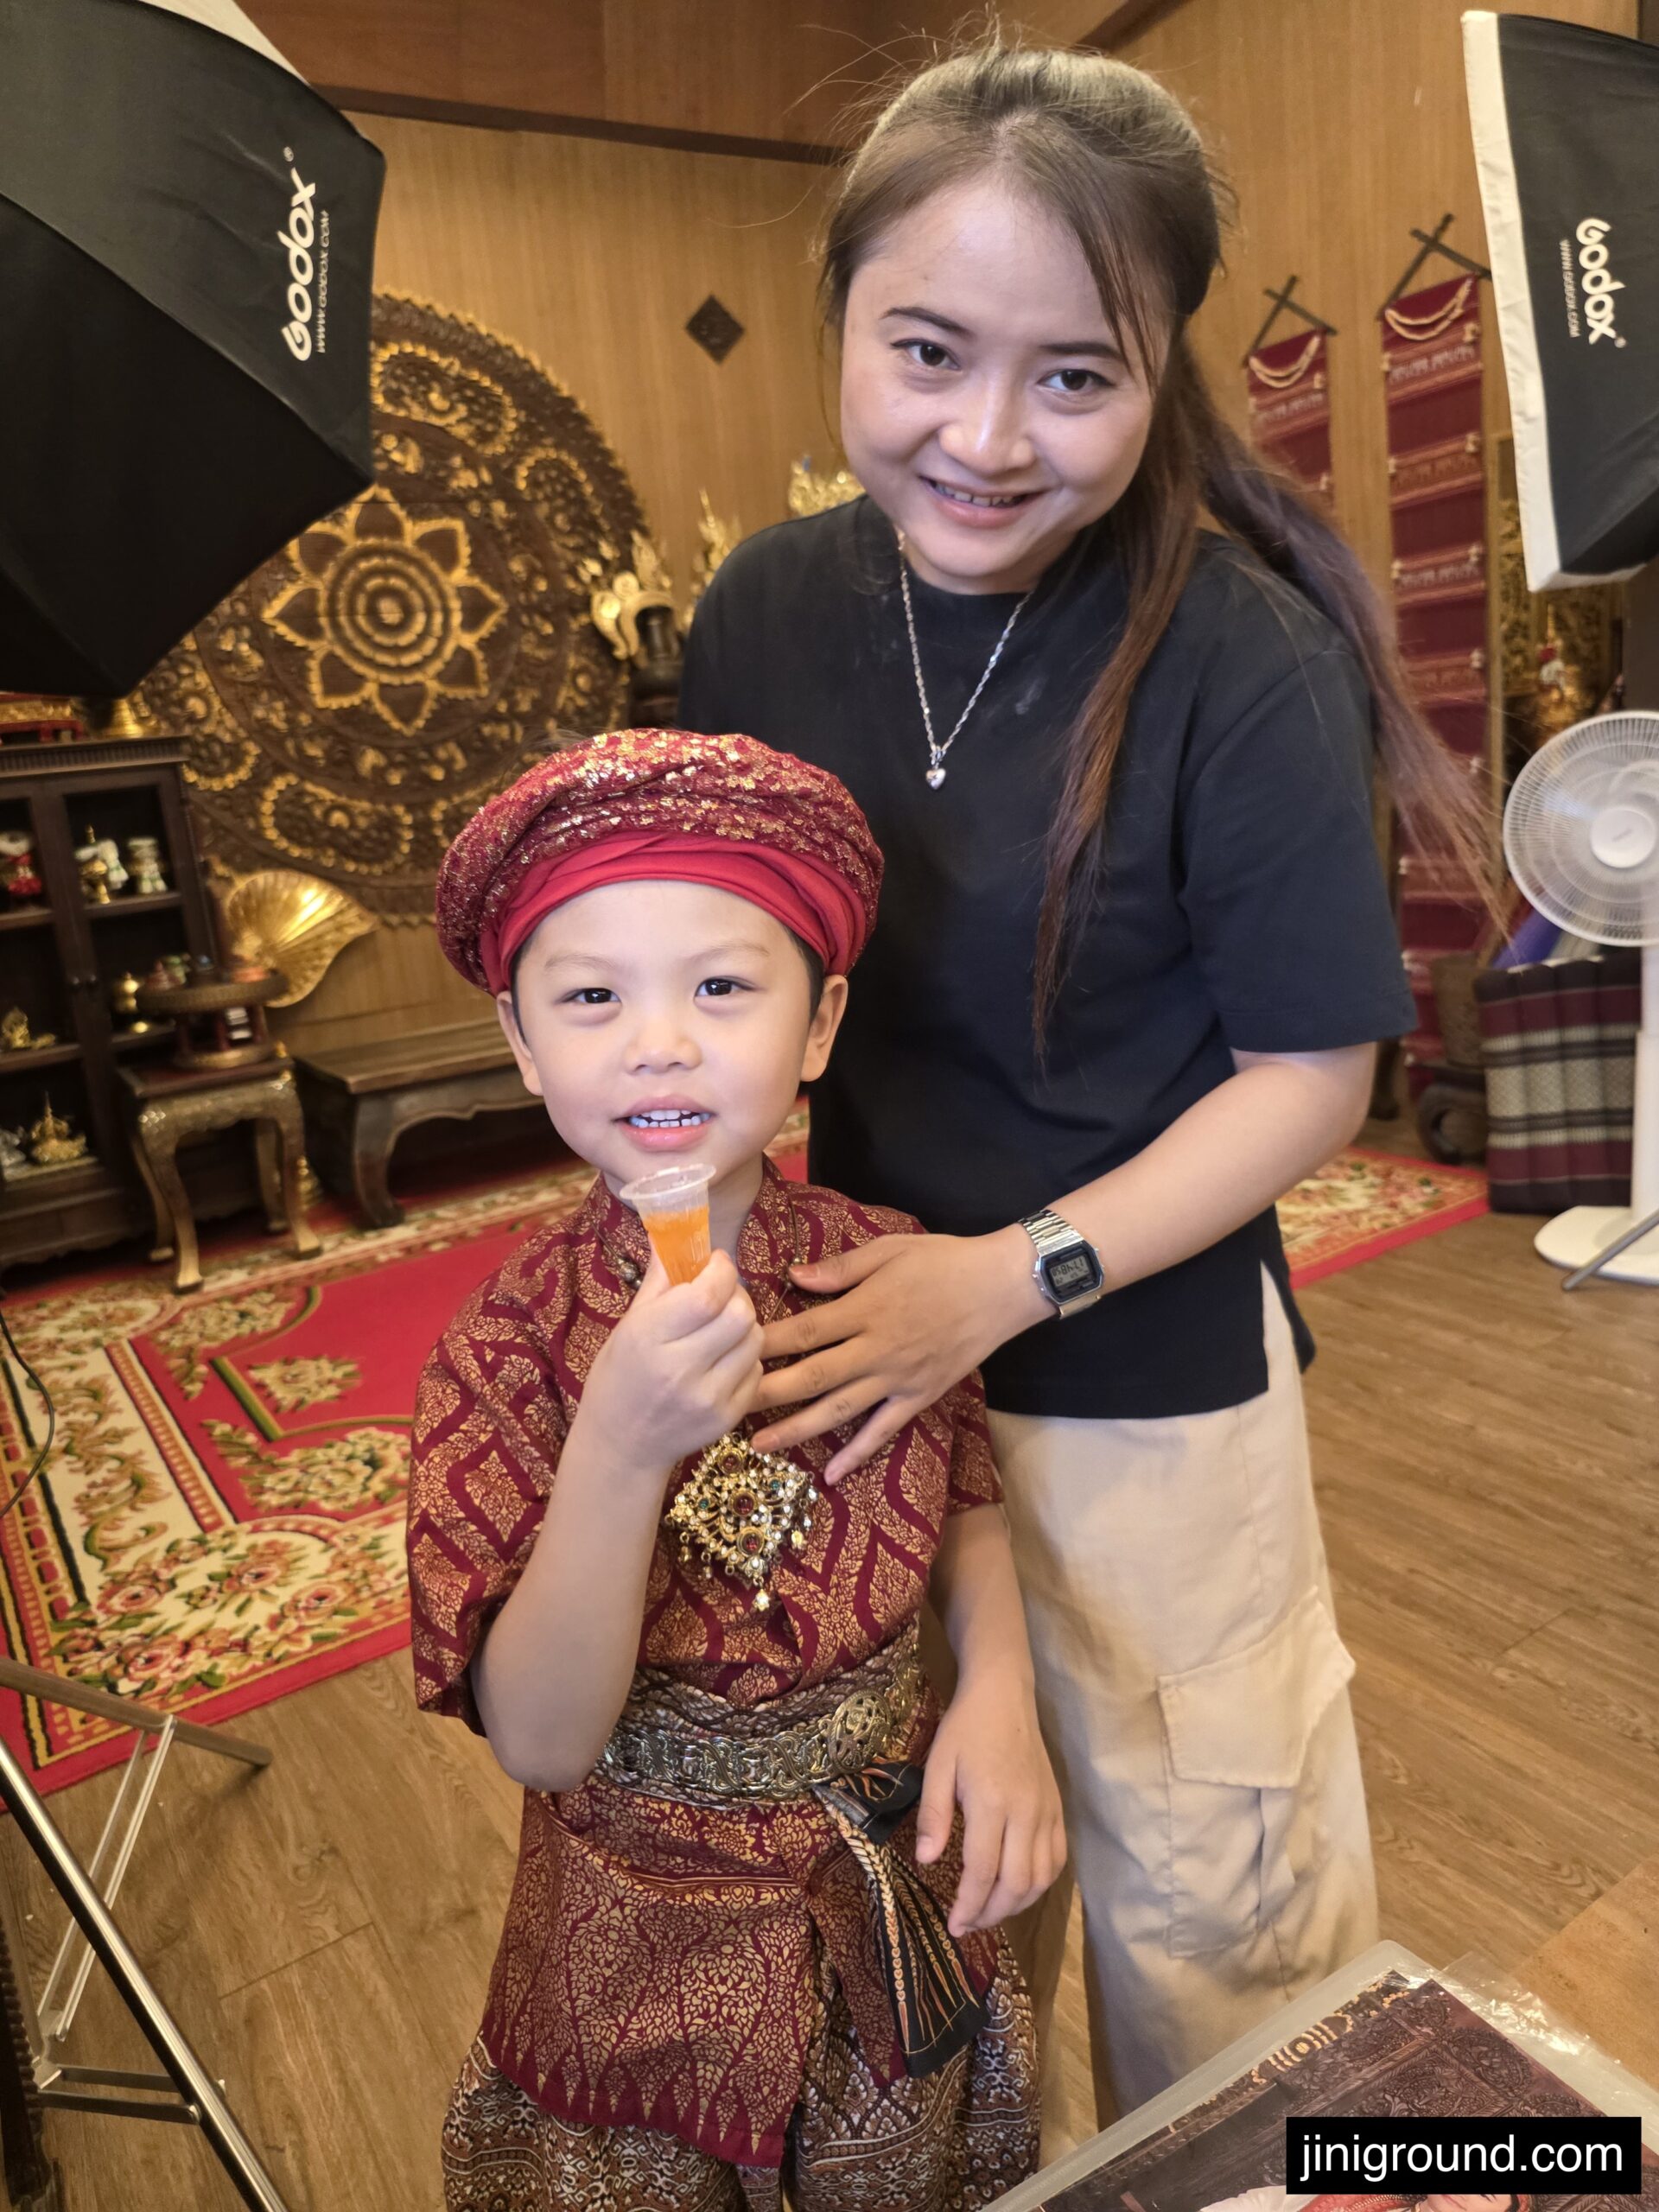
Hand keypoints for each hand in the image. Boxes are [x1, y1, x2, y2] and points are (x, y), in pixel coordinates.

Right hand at [579, 1250, 761, 1480]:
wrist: (622, 1445)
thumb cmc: (620, 1377)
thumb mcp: (629, 1325)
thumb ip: (660, 1280)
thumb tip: (676, 1233)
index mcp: (649, 1337)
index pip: (707, 1294)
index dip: (721, 1270)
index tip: (715, 1264)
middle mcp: (679, 1369)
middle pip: (741, 1315)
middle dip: (736, 1296)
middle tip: (720, 1298)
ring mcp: (707, 1398)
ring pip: (755, 1340)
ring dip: (744, 1326)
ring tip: (720, 1331)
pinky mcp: (726, 1419)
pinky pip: (756, 1371)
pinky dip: (744, 1358)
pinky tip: (721, 1362)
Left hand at [749, 1229, 1048, 1481]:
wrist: (1002, 1287)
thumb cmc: (943, 1261)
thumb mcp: (889, 1250)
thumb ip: (840, 1268)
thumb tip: (793, 1276)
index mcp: (865, 1309)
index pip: (804, 1331)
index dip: (765, 1344)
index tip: (732, 1351)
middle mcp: (876, 1349)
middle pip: (813, 1377)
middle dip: (767, 1393)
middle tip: (728, 1407)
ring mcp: (898, 1378)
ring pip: (840, 1410)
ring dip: (797, 1429)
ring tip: (759, 1445)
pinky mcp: (919, 1396)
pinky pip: (884, 1431)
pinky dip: (858, 1454)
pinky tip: (832, 1475)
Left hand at [914, 1672, 1064, 1937]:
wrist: (1004, 1695)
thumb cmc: (965, 1729)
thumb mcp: (937, 1765)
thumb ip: (933, 1815)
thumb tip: (926, 1860)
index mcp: (993, 1803)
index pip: (983, 1871)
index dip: (969, 1905)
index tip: (954, 1926)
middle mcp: (1027, 1813)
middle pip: (1017, 1882)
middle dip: (992, 1913)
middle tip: (968, 1925)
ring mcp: (1047, 1812)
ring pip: (1042, 1877)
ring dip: (1017, 1905)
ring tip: (990, 1912)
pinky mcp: (1058, 1808)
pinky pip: (1058, 1859)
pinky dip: (1041, 1883)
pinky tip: (1020, 1889)